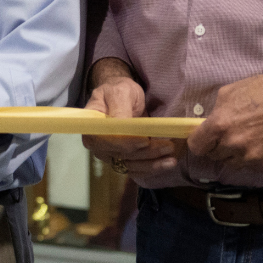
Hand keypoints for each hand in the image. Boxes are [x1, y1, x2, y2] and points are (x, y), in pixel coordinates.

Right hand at [82, 61, 178, 175]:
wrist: (122, 97)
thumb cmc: (118, 91)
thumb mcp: (119, 93)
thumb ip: (119, 109)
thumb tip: (121, 126)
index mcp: (92, 127)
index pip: (106, 141)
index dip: (124, 143)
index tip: (145, 141)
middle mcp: (98, 145)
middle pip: (121, 155)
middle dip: (146, 153)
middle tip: (168, 146)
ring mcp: (110, 155)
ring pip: (131, 166)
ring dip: (152, 165)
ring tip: (171, 160)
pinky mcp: (122, 160)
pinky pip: (136, 170)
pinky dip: (151, 169)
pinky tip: (165, 164)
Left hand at [188, 65, 262, 171]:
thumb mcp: (229, 93)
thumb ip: (215, 112)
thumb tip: (207, 124)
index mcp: (219, 125)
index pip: (196, 147)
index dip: (199, 142)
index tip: (204, 139)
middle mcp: (232, 144)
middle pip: (213, 156)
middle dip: (218, 146)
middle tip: (229, 134)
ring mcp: (250, 156)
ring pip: (231, 163)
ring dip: (234, 154)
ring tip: (246, 138)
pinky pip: (249, 166)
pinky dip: (250, 158)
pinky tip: (259, 143)